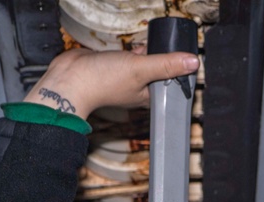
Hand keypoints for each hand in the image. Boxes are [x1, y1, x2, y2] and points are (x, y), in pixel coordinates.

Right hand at [23, 48, 199, 118]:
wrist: (70, 77)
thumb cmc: (103, 81)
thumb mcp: (141, 69)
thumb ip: (167, 64)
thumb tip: (193, 62)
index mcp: (149, 97)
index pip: (172, 86)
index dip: (181, 74)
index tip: (190, 60)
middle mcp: (140, 89)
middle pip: (161, 73)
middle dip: (167, 60)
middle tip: (177, 47)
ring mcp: (127, 77)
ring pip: (147, 63)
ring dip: (153, 53)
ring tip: (161, 43)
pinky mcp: (116, 65)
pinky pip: (133, 57)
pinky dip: (138, 50)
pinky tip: (141, 44)